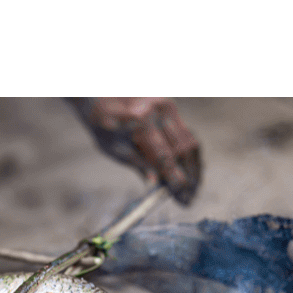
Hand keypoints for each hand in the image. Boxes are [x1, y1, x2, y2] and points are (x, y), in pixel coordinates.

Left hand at [80, 98, 202, 203]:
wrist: (98, 94)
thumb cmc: (102, 125)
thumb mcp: (114, 148)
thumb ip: (138, 163)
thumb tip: (156, 184)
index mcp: (140, 122)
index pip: (164, 157)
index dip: (175, 179)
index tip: (182, 198)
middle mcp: (158, 111)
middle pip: (183, 149)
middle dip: (189, 176)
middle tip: (189, 198)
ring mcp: (167, 106)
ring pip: (190, 141)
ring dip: (194, 167)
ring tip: (193, 188)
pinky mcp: (171, 106)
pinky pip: (187, 134)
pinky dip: (191, 155)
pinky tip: (192, 171)